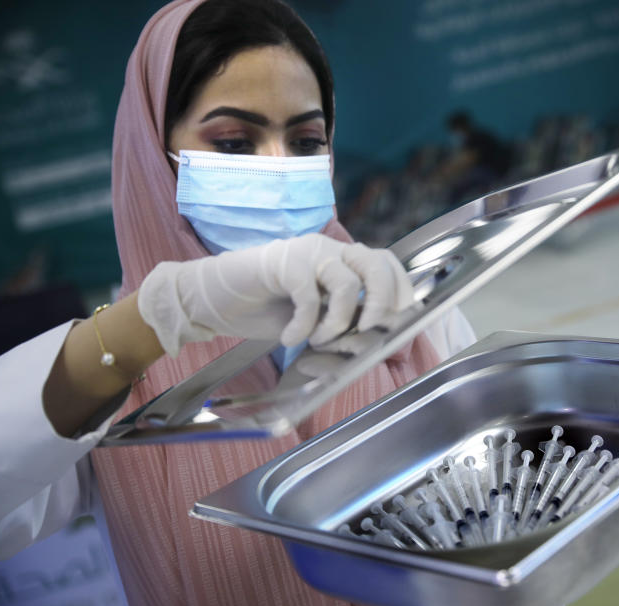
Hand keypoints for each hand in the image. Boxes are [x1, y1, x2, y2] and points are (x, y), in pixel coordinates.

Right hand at [138, 234, 413, 356]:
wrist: (214, 299)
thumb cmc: (268, 310)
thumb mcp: (316, 318)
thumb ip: (344, 320)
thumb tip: (380, 341)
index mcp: (342, 260)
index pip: (387, 264)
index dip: (401, 290)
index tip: (404, 321)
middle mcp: (330, 250)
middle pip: (377, 265)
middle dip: (384, 302)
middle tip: (372, 331)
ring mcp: (307, 252)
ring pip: (347, 283)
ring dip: (338, 322)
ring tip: (318, 340)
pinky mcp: (282, 262)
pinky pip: (309, 295)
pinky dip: (304, 325)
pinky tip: (289, 338)